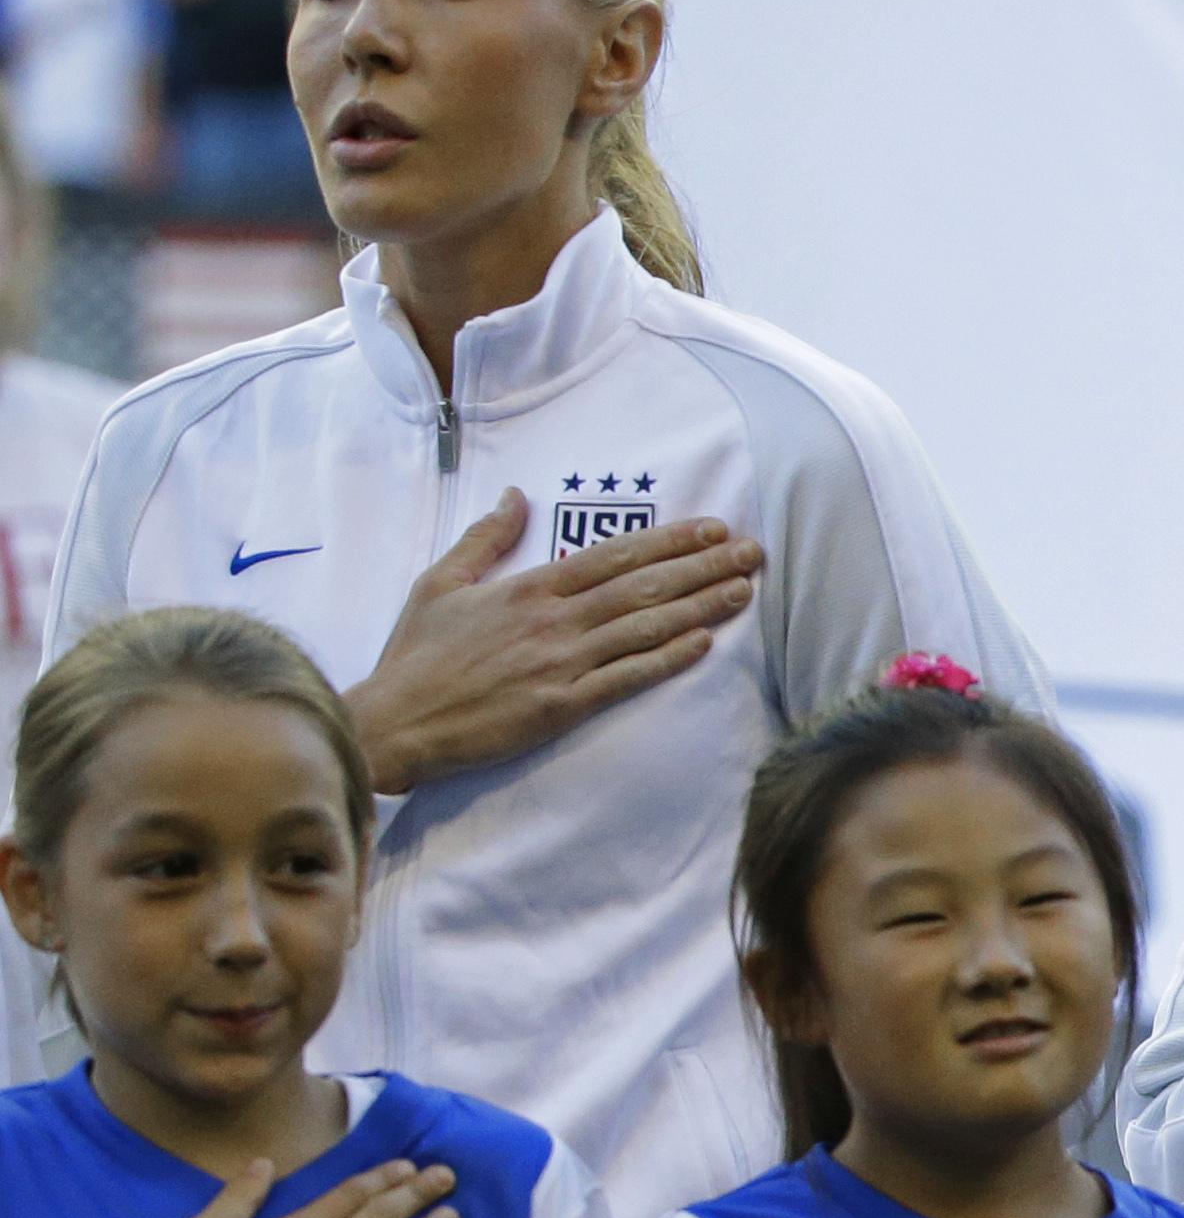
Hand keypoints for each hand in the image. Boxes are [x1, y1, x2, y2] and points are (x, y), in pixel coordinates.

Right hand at [343, 498, 763, 791]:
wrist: (393, 722)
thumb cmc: (415, 656)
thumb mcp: (441, 584)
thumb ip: (484, 540)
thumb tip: (513, 496)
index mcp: (527, 588)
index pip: (613, 556)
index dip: (668, 542)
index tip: (713, 529)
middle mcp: (552, 619)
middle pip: (643, 586)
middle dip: (703, 567)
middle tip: (754, 552)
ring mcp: (559, 662)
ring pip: (644, 628)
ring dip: (700, 607)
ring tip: (746, 590)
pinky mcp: (561, 705)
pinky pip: (626, 678)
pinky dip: (667, 659)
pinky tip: (706, 643)